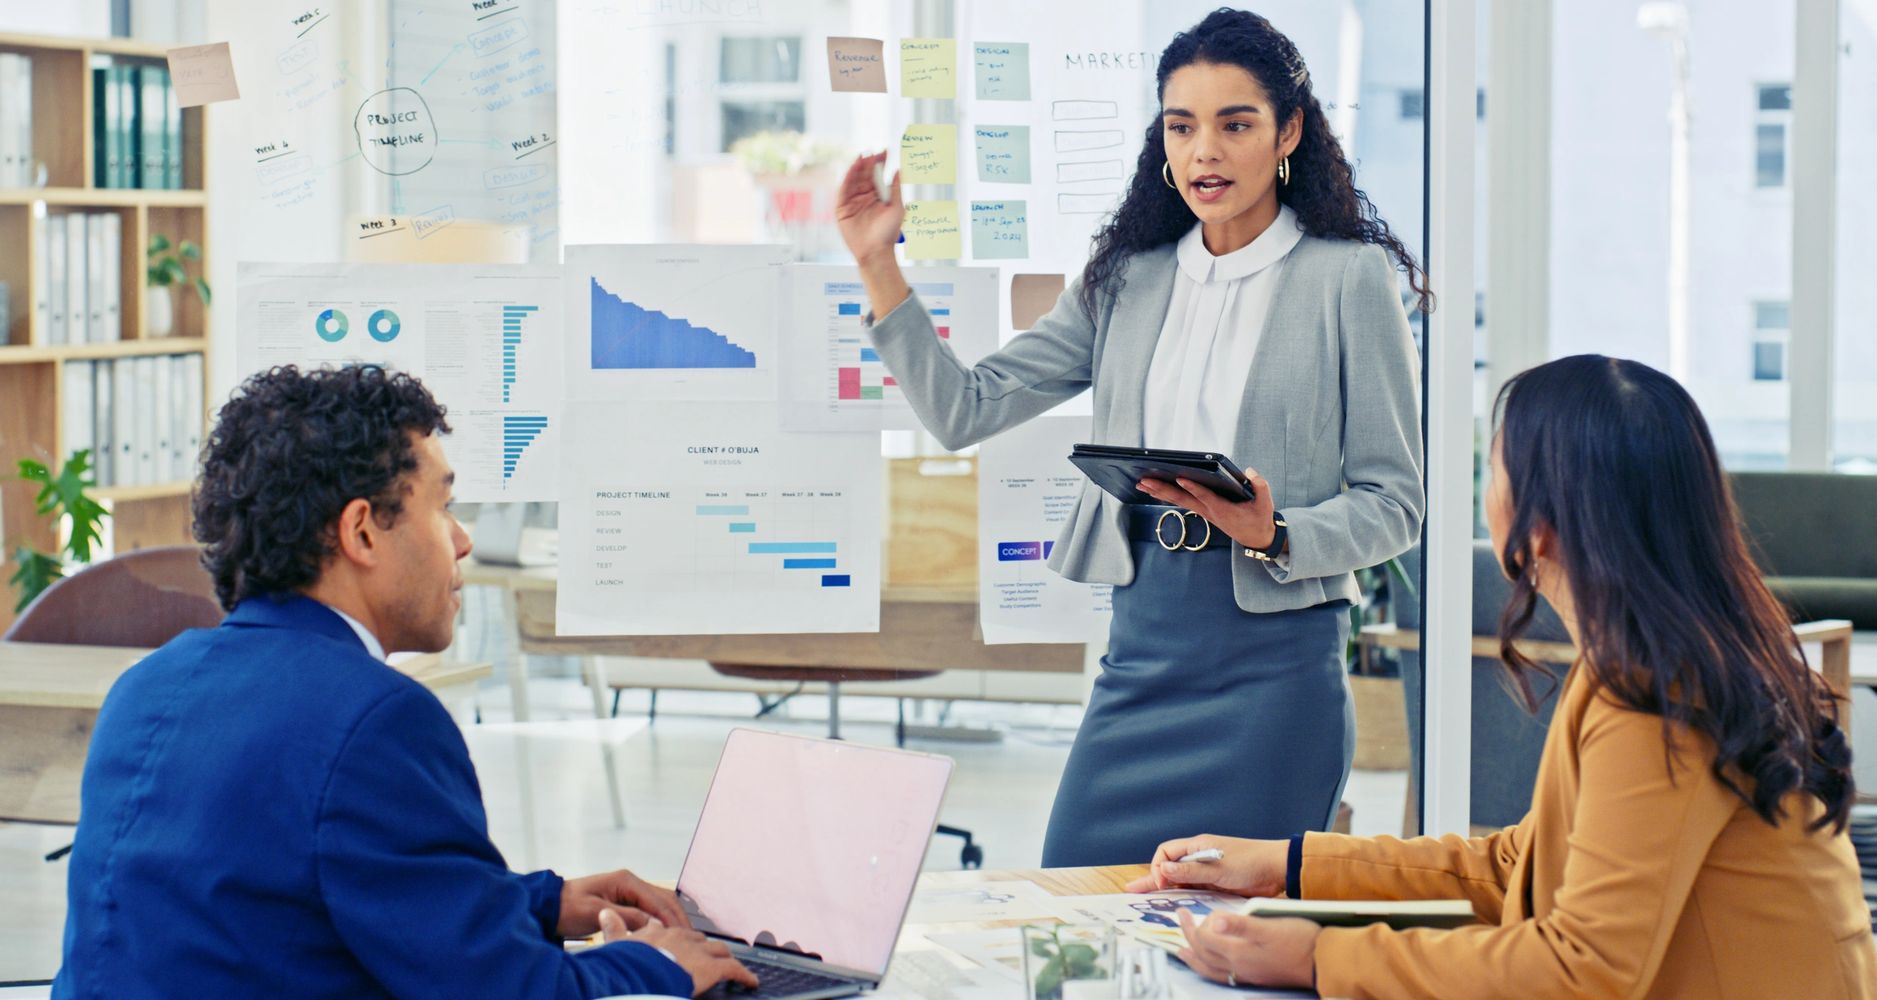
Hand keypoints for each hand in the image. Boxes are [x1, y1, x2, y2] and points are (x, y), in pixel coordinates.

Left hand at [559, 869, 690, 937]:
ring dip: (672, 918)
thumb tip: (653, 924)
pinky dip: (661, 919)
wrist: (550, 905)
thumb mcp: (597, 913)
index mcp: (626, 880)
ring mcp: (628, 890)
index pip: (657, 900)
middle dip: (678, 917)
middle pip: (664, 898)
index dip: (672, 919)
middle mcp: (630, 882)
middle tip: (691, 937)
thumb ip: (626, 917)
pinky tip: (666, 931)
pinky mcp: (624, 899)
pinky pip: (649, 908)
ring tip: (684, 936)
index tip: (683, 935)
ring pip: (660, 902)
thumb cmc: (568, 907)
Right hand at [600, 911, 761, 996]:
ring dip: (725, 958)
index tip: (680, 942)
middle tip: (708, 956)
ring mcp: (698, 951)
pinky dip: (744, 976)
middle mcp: (680, 936)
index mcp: (657, 932)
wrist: (639, 973)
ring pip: (718, 950)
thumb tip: (605, 913)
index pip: (669, 929)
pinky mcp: (713, 967)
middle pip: (698, 939)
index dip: (677, 937)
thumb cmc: (625, 964)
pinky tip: (750, 981)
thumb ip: (614, 929)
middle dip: (704, 947)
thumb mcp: (614, 945)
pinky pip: (734, 970)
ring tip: (730, 965)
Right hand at [835, 151, 904, 264]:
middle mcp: (865, 196)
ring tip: (863, 156)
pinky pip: (844, 190)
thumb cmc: (888, 233)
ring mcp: (853, 202)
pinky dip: (847, 178)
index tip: (885, 150)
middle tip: (873, 150)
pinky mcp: (842, 208)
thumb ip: (896, 188)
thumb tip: (899, 170)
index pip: (878, 175)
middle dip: (869, 162)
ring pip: (854, 180)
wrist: (876, 251)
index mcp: (878, 196)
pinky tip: (853, 168)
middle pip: (865, 175)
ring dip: (858, 167)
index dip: (881, 162)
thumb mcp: (897, 208)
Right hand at [1123, 835, 1286, 897]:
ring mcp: (1207, 870)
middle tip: (1133, 890)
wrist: (1277, 870)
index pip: (1166, 852)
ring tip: (1144, 897)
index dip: (1159, 868)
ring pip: (1179, 879)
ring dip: (1164, 887)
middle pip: (1168, 866)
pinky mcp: (1215, 883)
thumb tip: (1163, 868)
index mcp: (1198, 846)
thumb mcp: (1218, 868)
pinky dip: (1181, 894)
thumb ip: (1190, 870)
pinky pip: (1192, 888)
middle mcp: (1199, 857)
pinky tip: (1173, 902)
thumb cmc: (1250, 863)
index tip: (1162, 884)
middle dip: (1151, 878)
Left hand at [1136, 467, 1277, 551]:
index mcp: (1222, 509)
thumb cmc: (1259, 518)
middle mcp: (1209, 511)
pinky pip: (1182, 502)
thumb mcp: (1266, 502)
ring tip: (1141, 484)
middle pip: (1182, 499)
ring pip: (1178, 501)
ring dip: (1159, 492)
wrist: (1256, 538)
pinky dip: (1167, 496)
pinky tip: (1155, 491)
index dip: (1193, 488)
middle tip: (1144, 481)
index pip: (1205, 496)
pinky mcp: (1203, 511)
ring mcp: (1204, 512)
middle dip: (1162, 489)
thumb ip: (1260, 485)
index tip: (1180, 479)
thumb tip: (1249, 472)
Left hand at [1176, 908, 1318, 989]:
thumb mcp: (1270, 924)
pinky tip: (1212, 965)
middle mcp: (1239, 967)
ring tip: (1183, 951)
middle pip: (1203, 954)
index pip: (1204, 938)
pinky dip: (1211, 969)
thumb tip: (1215, 920)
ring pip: (1211, 970)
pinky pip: (1223, 976)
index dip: (1192, 924)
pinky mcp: (1257, 977)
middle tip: (1180, 920)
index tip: (1184, 909)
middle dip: (1187, 937)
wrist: (1323, 961)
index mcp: (1239, 951)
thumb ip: (1240, 924)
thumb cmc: (1299, 939)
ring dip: (1194, 959)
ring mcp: (1248, 974)